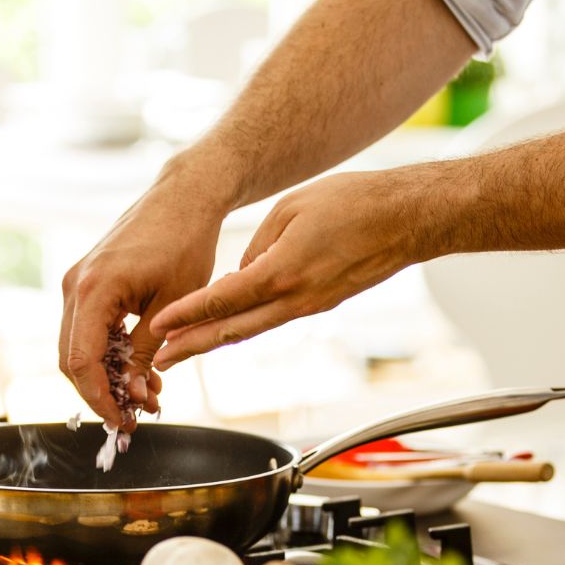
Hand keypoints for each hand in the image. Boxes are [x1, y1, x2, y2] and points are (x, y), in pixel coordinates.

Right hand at [60, 173, 226, 426]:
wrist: (184, 198)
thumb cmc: (186, 243)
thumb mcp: (174, 306)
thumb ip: (147, 352)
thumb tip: (134, 394)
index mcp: (94, 289)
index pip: (81, 361)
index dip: (99, 399)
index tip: (124, 422)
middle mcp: (75, 285)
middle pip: (71, 360)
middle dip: (101, 394)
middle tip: (136, 417)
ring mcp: (77, 282)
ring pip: (78, 347)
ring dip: (107, 377)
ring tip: (147, 396)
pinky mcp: (88, 283)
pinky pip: (88, 329)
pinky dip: (109, 355)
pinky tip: (139, 370)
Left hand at [149, 169, 434, 369]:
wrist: (406, 219)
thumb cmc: (354, 203)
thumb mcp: (291, 208)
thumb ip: (258, 245)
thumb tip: (239, 274)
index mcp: (283, 272)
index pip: (224, 299)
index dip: (187, 315)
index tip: (158, 327)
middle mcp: (295, 299)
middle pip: (232, 330)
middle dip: (192, 347)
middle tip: (159, 361)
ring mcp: (309, 306)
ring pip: (252, 330)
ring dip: (214, 342)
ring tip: (183, 351)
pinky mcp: (320, 304)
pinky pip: (273, 319)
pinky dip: (244, 325)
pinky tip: (225, 326)